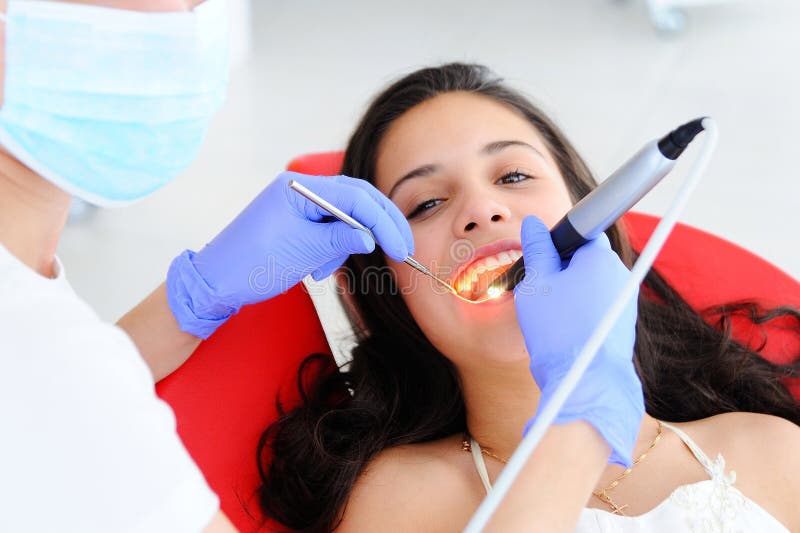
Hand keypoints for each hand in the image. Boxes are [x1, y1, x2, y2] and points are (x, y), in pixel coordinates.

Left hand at [167, 172, 413, 338]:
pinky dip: (330, 251)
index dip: (382, 221)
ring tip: (323, 270)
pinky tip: (316, 269)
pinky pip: (328, 231)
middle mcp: (300, 191)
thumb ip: (341, 240)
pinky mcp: (296, 224)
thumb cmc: (250, 265)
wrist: (215, 283)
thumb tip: (371, 237)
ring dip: (345, 244)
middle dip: (378, 226)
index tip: (399, 246)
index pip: (355, 197)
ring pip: (344, 218)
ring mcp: (298, 207)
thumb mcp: (303, 252)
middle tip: (401, 249)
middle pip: (355, 201)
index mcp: (299, 188)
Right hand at [514, 215, 643, 466]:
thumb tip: (534, 224)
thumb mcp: (536, 283)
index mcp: (602, 257)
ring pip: (591, 285)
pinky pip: (597, 307)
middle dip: (562, 270)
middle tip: (539, 290)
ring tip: (550, 316)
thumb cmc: (557, 330)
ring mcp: (625, 301)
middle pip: (586, 259)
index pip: (581, 233)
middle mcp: (621, 275)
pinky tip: (563, 331)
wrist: (583, 383)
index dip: (556, 244)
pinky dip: (580, 313)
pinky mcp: (623, 325)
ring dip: (570, 293)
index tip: (540, 261)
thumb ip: (536, 249)